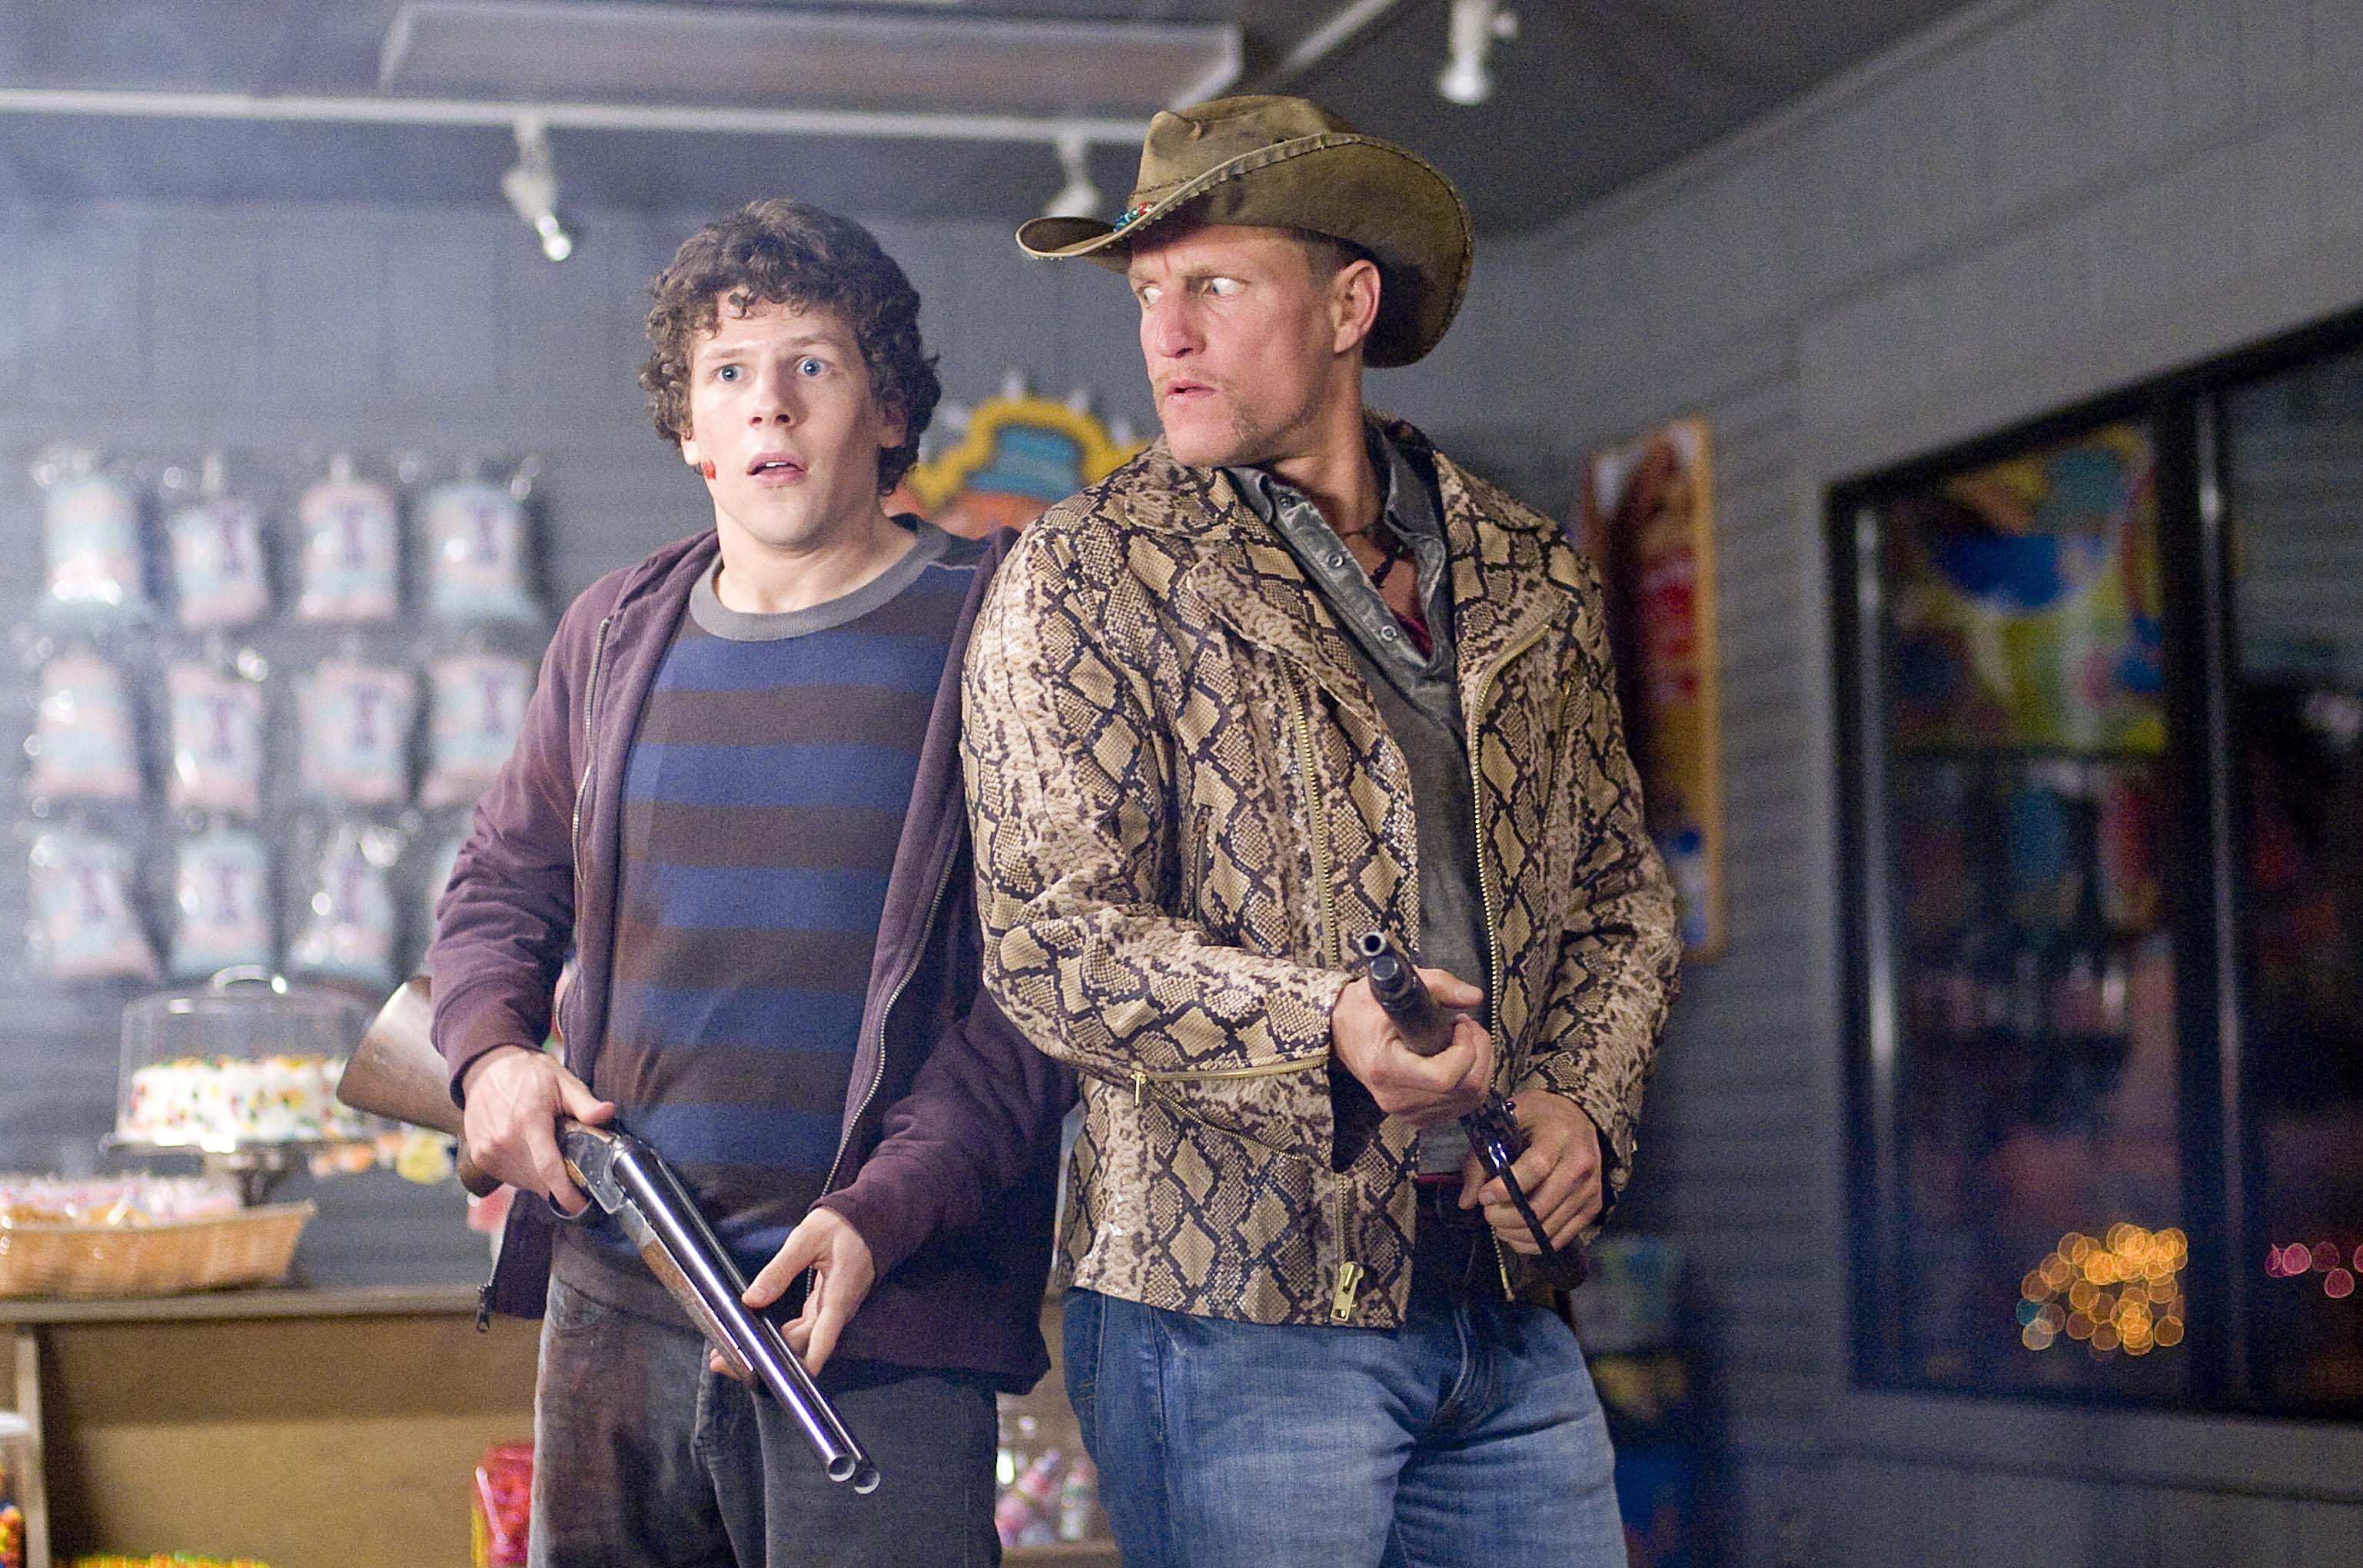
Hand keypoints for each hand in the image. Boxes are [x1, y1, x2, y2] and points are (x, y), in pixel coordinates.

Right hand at [459, 1045, 615, 1214]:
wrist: (487, 1069)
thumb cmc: (528, 1074)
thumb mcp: (563, 1081)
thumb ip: (585, 1103)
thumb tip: (607, 1113)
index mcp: (528, 1121)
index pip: (548, 1169)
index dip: (566, 1193)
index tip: (581, 1205)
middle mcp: (505, 1139)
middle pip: (538, 1180)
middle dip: (559, 1183)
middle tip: (571, 1168)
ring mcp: (489, 1150)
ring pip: (523, 1182)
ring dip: (540, 1178)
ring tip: (547, 1152)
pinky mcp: (480, 1156)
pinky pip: (508, 1176)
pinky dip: (523, 1172)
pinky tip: (529, 1153)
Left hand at [712, 1208, 876, 1380]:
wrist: (869, 1222)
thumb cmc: (843, 1227)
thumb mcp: (807, 1239)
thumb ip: (780, 1269)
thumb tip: (753, 1298)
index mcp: (838, 1296)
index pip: (822, 1340)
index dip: (802, 1365)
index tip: (780, 1382)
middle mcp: (837, 1312)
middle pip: (803, 1347)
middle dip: (766, 1359)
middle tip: (725, 1361)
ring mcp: (831, 1313)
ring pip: (801, 1342)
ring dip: (770, 1351)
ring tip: (733, 1354)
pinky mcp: (825, 1309)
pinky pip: (804, 1331)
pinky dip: (780, 1338)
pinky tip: (758, 1338)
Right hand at [1330, 968, 1493, 1128]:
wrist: (1341, 1033)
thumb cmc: (1364, 1009)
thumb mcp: (1395, 985)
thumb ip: (1439, 984)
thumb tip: (1473, 996)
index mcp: (1386, 1066)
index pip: (1444, 1077)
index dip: (1464, 1049)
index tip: (1457, 1024)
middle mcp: (1396, 1097)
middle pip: (1464, 1090)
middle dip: (1479, 1052)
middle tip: (1466, 1026)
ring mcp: (1406, 1112)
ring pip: (1469, 1099)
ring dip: (1478, 1064)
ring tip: (1463, 1039)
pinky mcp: (1416, 1117)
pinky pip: (1462, 1106)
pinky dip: (1470, 1080)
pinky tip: (1457, 1059)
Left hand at [1458, 1092, 1602, 1254]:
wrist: (1579, 1117)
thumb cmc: (1539, 1116)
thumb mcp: (1508, 1120)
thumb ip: (1483, 1157)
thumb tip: (1467, 1201)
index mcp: (1559, 1137)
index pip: (1535, 1169)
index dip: (1505, 1189)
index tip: (1484, 1198)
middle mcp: (1580, 1165)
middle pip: (1540, 1206)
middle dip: (1505, 1217)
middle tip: (1487, 1213)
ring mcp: (1589, 1190)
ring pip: (1548, 1228)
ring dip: (1515, 1233)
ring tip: (1499, 1223)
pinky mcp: (1592, 1208)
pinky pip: (1560, 1239)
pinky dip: (1533, 1244)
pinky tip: (1516, 1234)